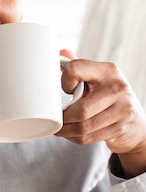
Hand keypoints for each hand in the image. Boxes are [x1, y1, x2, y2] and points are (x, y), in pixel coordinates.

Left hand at [56, 51, 145, 177]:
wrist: (134, 121)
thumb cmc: (109, 97)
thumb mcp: (97, 79)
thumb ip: (79, 68)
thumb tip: (60, 54)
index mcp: (107, 70)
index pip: (75, 70)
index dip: (64, 82)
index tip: (64, 90)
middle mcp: (117, 88)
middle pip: (80, 109)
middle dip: (63, 117)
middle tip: (56, 118)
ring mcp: (122, 110)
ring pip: (83, 126)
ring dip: (66, 130)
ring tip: (60, 128)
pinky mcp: (120, 128)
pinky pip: (89, 137)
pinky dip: (74, 138)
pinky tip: (71, 134)